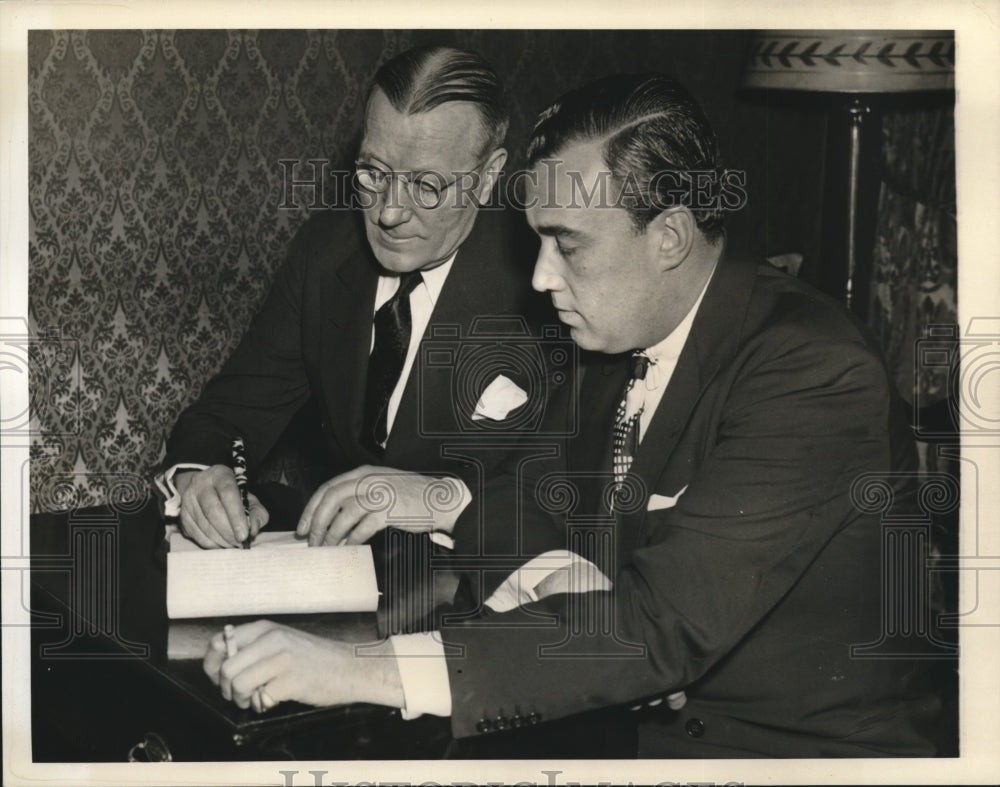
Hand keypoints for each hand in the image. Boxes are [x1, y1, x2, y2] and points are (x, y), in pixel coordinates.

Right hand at [175, 465, 268, 548]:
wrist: (204, 489)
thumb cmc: (232, 496)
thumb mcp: (248, 498)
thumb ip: (257, 512)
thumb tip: (253, 530)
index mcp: (220, 475)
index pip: (228, 493)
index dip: (237, 516)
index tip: (244, 534)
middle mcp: (201, 484)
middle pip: (213, 511)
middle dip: (229, 531)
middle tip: (240, 543)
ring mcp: (188, 500)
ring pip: (204, 525)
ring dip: (221, 540)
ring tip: (233, 544)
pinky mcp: (182, 515)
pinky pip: (196, 534)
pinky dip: (211, 543)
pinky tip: (221, 544)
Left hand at [203, 620, 403, 710]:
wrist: (350, 668)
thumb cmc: (314, 658)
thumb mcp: (282, 641)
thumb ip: (253, 647)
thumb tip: (219, 665)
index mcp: (265, 628)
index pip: (220, 641)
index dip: (212, 663)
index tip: (217, 676)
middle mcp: (271, 639)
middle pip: (226, 668)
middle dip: (226, 688)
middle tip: (239, 695)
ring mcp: (282, 659)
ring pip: (238, 684)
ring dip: (241, 699)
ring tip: (254, 700)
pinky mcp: (291, 681)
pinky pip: (260, 699)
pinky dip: (262, 706)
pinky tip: (273, 701)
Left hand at [296, 466, 469, 546]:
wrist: (439, 498)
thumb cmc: (410, 495)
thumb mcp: (380, 485)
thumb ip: (358, 494)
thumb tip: (332, 517)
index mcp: (363, 473)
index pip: (327, 488)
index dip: (311, 509)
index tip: (302, 527)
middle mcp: (368, 480)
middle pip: (330, 499)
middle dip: (316, 522)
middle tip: (310, 540)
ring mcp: (379, 495)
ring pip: (344, 514)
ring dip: (331, 534)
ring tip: (327, 548)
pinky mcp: (389, 511)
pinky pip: (363, 528)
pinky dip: (352, 539)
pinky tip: (349, 547)